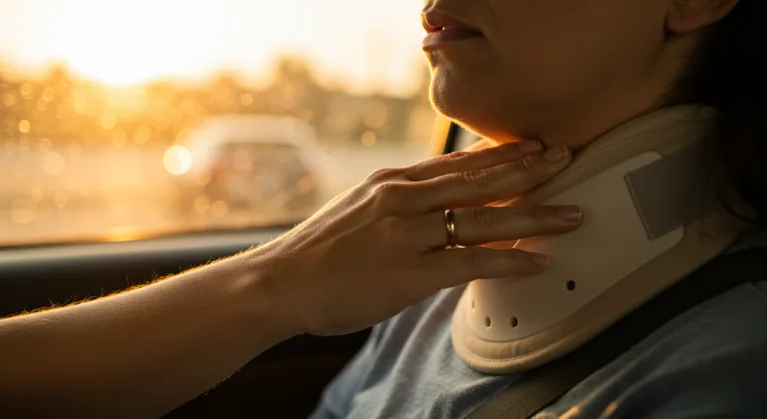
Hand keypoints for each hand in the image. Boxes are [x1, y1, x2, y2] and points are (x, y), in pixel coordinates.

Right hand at [250, 140, 580, 335]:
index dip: (501, 154)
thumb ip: (399, 203)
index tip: (534, 146)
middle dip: (529, 169)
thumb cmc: (319, 252)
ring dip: (534, 214)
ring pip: (485, 218)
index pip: (457, 162)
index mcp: (392, 182)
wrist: (280, 281)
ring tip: (572, 213)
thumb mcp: (358, 209)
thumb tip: (435, 206)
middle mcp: (404, 199)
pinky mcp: (410, 271)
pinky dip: (510, 261)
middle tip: (567, 158)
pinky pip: (472, 262)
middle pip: (479, 180)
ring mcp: (408, 233)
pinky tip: (538, 260)